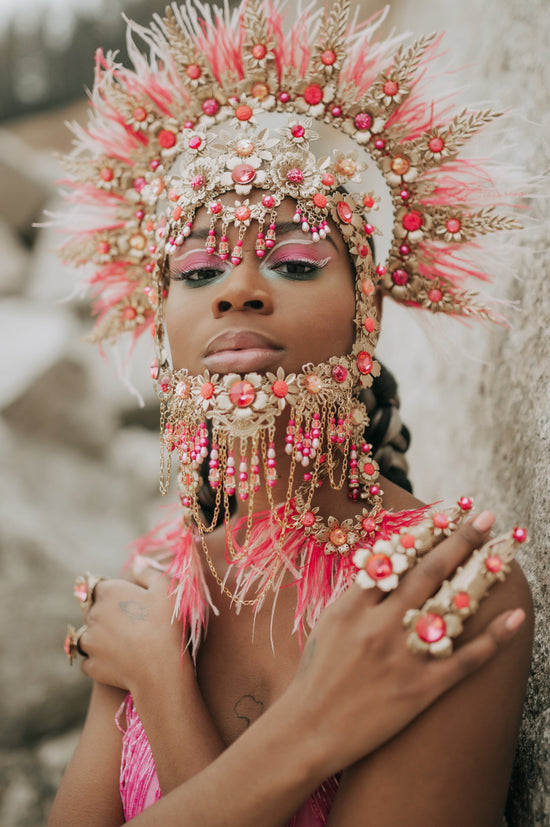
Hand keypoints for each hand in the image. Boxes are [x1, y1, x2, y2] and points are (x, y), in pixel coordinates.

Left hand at [78, 571, 188, 692]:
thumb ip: (148, 571)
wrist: (162, 668)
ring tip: (123, 643)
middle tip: (132, 623)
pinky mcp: (92, 666)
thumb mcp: (167, 588)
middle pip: (92, 610)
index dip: (114, 592)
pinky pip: (91, 661)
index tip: (130, 601)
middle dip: (106, 614)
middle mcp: (93, 614)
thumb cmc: (168, 624)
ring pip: (88, 635)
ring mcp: (90, 641)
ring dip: (99, 637)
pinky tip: (118, 661)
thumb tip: (136, 560)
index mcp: (109, 591)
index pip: (100, 585)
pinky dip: (101, 661)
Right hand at [283, 511, 525, 777]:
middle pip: (427, 573)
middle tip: (484, 517)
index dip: (424, 533)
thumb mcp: (329, 624)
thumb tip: (385, 563)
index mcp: (353, 607)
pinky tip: (515, 617)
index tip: (447, 512)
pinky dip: (493, 638)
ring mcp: (401, 658)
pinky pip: (464, 660)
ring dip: (479, 579)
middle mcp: (379, 626)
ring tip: (503, 558)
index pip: (395, 559)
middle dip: (459, 541)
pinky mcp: (420, 690)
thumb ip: (358, 595)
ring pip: (448, 609)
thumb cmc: (316, 675)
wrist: (308, 729)